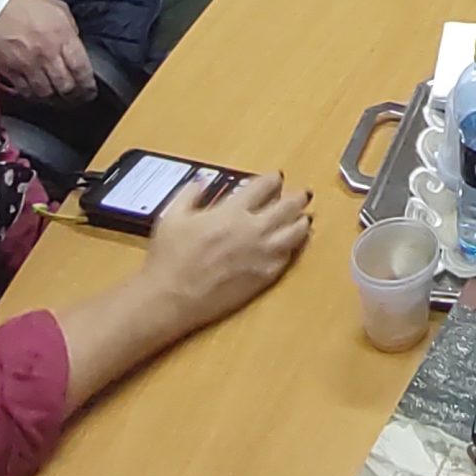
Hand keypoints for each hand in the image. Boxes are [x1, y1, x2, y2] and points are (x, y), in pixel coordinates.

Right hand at [0, 0, 94, 99]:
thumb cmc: (24, 5)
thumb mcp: (56, 9)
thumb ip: (70, 29)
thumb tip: (75, 44)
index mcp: (63, 37)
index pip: (82, 70)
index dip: (88, 85)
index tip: (89, 90)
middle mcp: (48, 55)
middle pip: (65, 86)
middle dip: (73, 96)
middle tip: (76, 98)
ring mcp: (28, 66)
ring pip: (46, 93)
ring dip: (53, 98)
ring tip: (57, 99)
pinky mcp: (10, 72)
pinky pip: (25, 91)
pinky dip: (32, 95)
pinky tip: (36, 94)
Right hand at [140, 172, 311, 331]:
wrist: (174, 296)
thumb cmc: (170, 257)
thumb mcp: (172, 216)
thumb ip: (189, 194)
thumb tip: (201, 182)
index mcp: (232, 211)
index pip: (264, 186)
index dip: (273, 179)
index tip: (276, 178)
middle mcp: (253, 229)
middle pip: (288, 206)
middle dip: (297, 197)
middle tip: (302, 194)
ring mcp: (263, 254)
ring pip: (296, 232)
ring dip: (302, 221)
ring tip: (304, 217)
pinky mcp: (266, 276)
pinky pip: (290, 256)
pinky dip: (295, 246)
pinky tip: (294, 243)